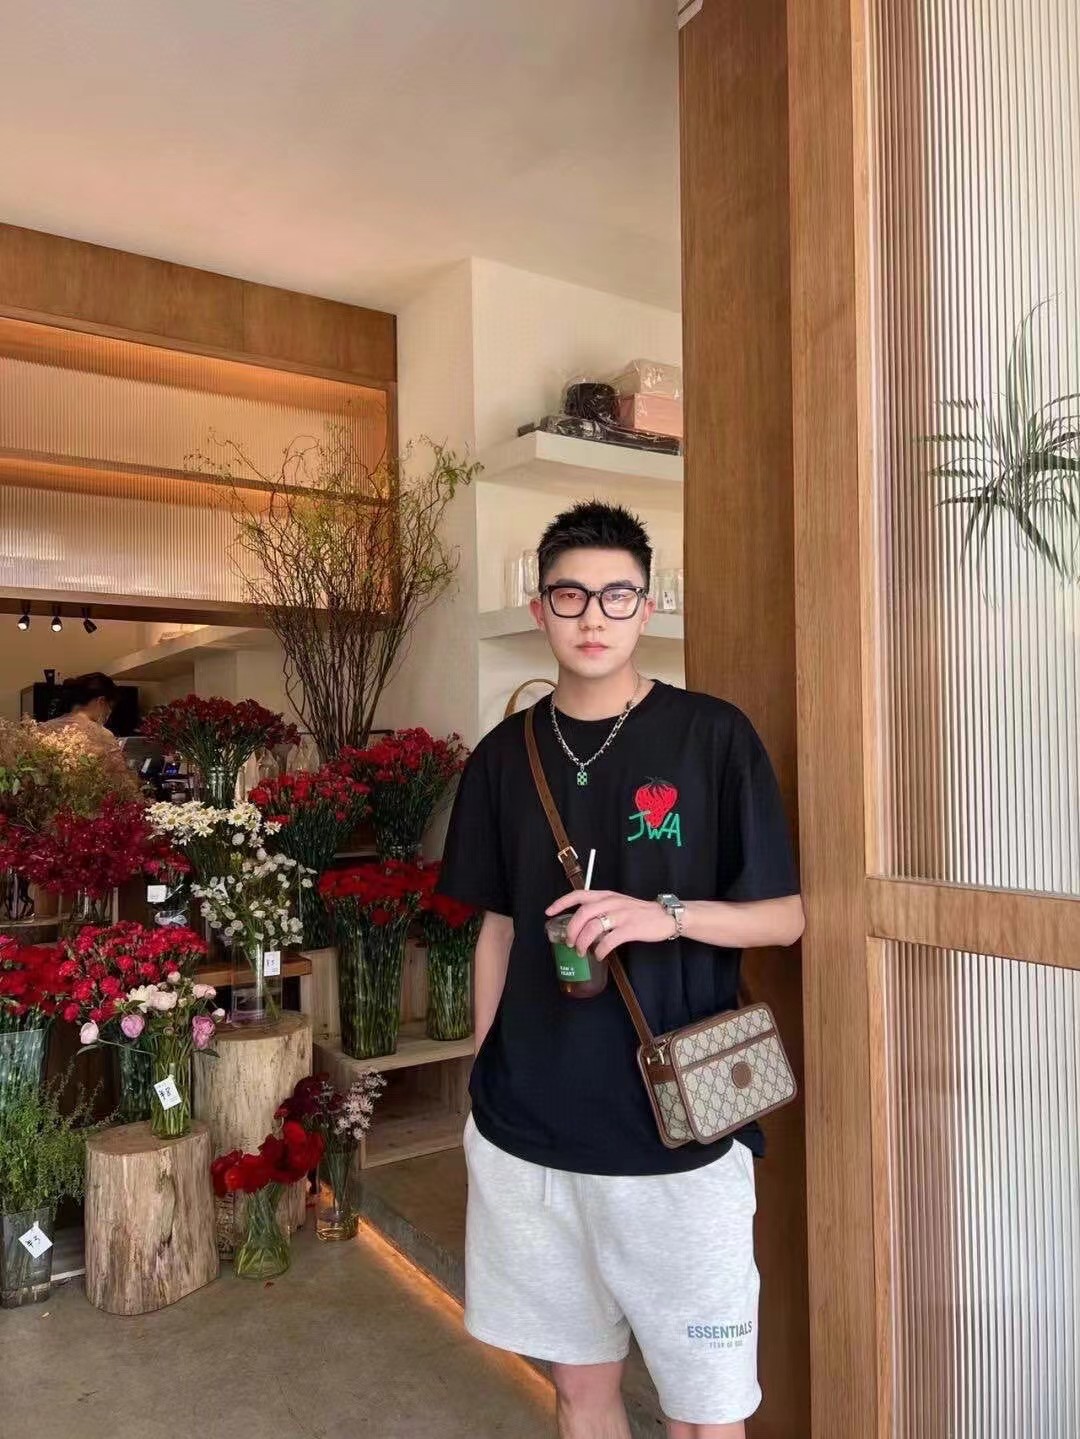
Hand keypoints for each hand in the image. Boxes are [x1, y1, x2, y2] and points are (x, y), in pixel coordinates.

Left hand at [545, 889, 674, 960]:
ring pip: (593, 927)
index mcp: (606, 895)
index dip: (561, 903)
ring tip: (582, 952)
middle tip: (569, 942)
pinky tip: (599, 955)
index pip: (579, 894)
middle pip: (583, 913)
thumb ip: (601, 908)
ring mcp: (621, 915)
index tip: (549, 912)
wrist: (664, 916)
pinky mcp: (630, 929)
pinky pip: (609, 941)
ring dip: (583, 942)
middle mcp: (611, 902)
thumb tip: (580, 925)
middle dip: (571, 929)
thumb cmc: (638, 912)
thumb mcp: (618, 903)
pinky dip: (600, 950)